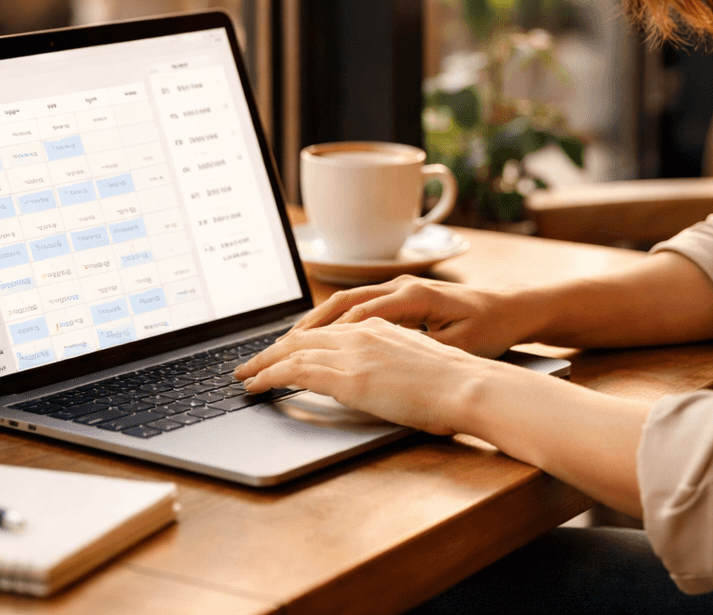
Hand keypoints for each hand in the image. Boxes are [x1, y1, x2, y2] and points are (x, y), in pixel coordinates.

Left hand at [234, 318, 499, 434]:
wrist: (469, 385)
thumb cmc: (455, 382)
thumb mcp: (418, 362)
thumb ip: (391, 362)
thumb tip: (377, 377)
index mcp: (379, 326)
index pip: (326, 330)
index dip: (298, 341)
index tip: (280, 351)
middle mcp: (361, 332)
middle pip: (302, 336)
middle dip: (271, 350)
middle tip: (249, 363)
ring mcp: (353, 352)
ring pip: (292, 351)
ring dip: (263, 363)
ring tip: (244, 375)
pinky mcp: (349, 376)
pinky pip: (295, 372)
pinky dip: (269, 377)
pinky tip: (255, 386)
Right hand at [275, 275, 534, 358]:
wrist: (515, 309)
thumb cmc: (491, 328)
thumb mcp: (459, 345)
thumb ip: (420, 350)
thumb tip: (382, 363)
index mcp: (412, 296)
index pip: (354, 316)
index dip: (320, 338)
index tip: (289, 356)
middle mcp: (401, 287)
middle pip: (341, 304)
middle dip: (304, 328)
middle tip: (272, 351)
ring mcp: (400, 289)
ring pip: (346, 302)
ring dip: (316, 322)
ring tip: (286, 343)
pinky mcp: (403, 297)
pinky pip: (359, 304)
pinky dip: (335, 319)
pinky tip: (321, 336)